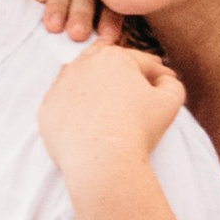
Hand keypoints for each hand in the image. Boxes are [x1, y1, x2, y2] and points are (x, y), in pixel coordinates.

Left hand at [37, 40, 188, 191]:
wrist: (102, 161)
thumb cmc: (138, 129)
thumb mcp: (170, 102)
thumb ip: (171, 83)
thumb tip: (164, 79)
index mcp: (114, 58)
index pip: (140, 61)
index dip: (156, 71)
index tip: (163, 80)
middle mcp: (83, 65)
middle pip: (105, 60)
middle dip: (122, 69)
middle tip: (134, 83)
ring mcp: (61, 86)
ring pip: (79, 76)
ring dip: (94, 82)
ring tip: (107, 96)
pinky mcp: (47, 109)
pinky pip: (62, 101)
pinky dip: (73, 104)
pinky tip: (85, 115)